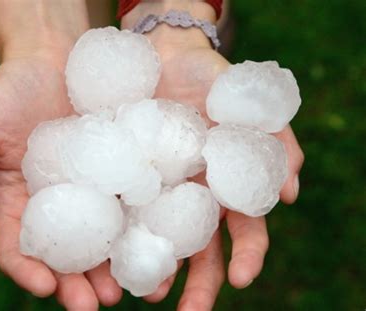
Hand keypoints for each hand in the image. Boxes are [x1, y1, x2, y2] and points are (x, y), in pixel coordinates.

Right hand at [0, 28, 120, 310]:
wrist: (53, 59)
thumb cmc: (9, 92)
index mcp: (16, 205)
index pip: (18, 250)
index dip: (28, 272)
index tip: (44, 288)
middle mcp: (54, 207)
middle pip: (64, 256)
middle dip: (77, 284)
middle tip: (95, 304)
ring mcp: (89, 193)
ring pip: (99, 241)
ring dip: (111, 268)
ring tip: (126, 289)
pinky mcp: (117, 175)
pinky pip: (126, 206)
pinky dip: (136, 229)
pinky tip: (149, 244)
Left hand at [122, 3, 303, 309]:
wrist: (165, 55)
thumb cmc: (214, 79)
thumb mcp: (251, 106)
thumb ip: (277, 142)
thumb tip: (289, 192)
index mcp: (226, 187)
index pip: (242, 232)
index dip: (246, 256)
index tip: (240, 279)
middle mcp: (193, 197)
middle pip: (200, 251)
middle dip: (198, 285)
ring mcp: (158, 191)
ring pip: (161, 241)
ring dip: (155, 270)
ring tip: (145, 291)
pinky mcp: (126, 179)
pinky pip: (122, 212)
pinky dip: (120, 237)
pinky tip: (111, 256)